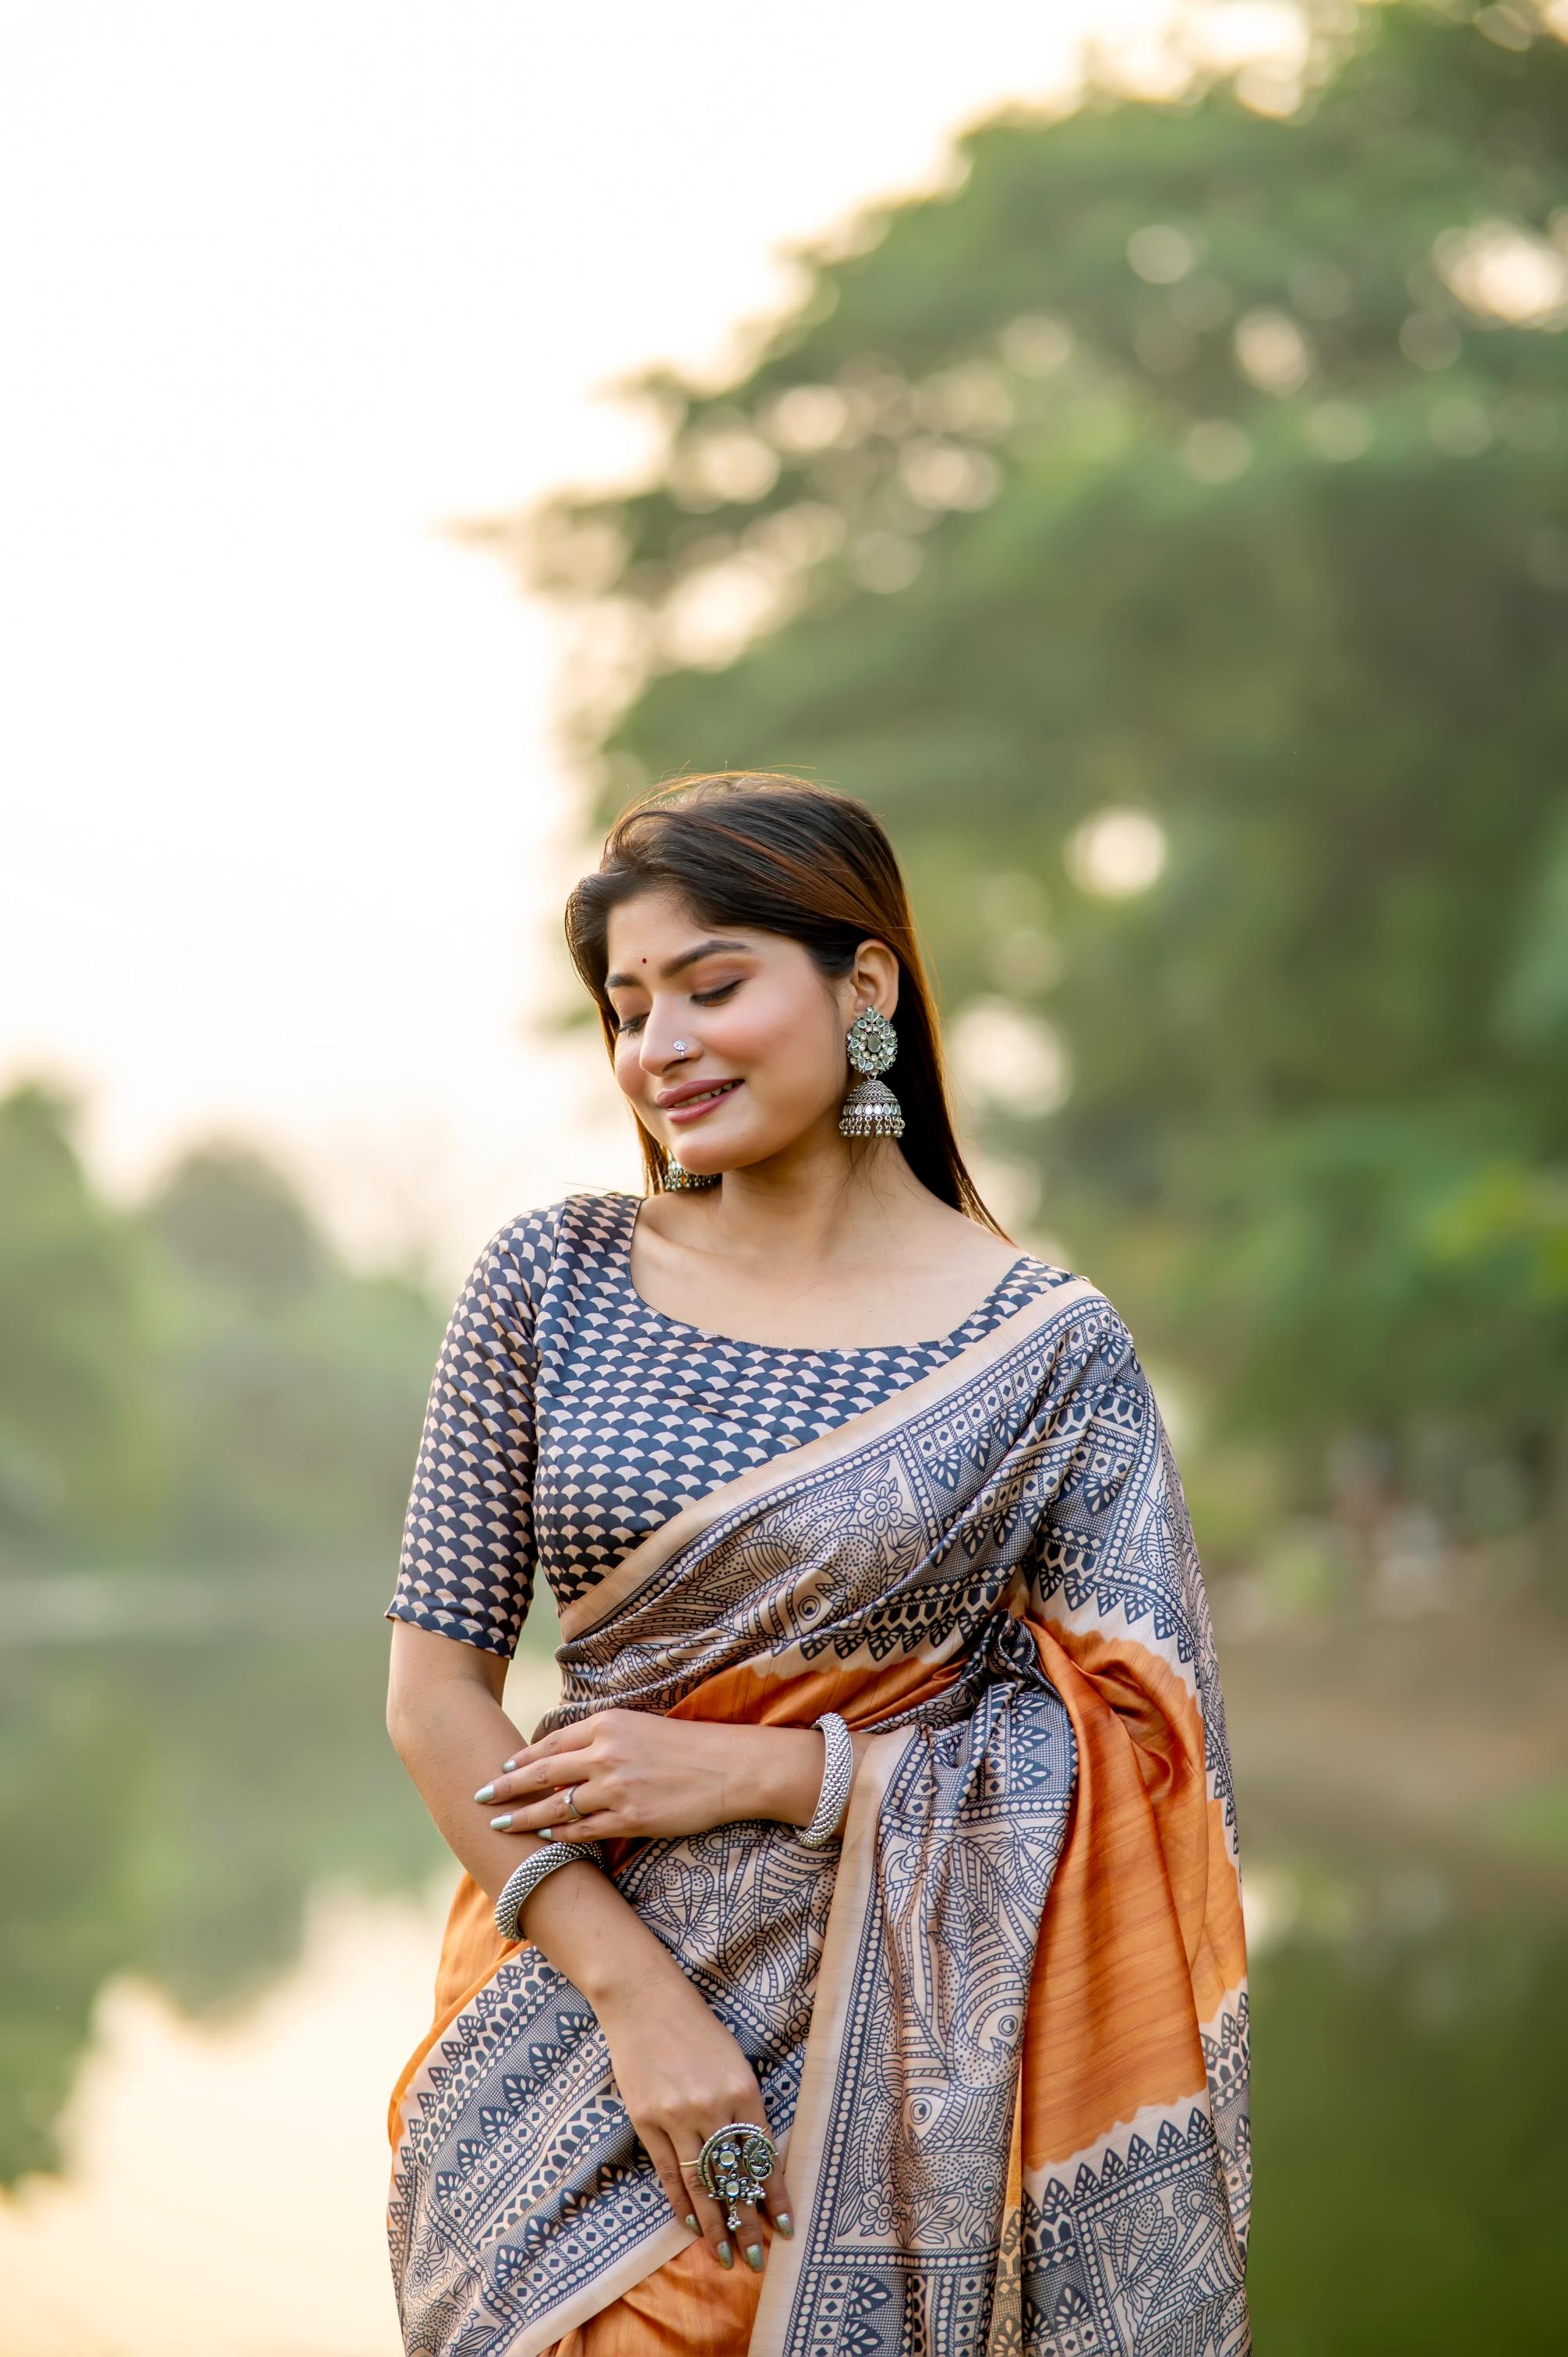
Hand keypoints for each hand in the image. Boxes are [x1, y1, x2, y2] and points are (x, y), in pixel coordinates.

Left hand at [475, 1708, 825, 1841]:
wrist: (731, 1767)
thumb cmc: (689, 1745)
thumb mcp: (641, 1726)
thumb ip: (604, 1736)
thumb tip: (570, 1751)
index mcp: (608, 1724)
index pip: (552, 1743)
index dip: (523, 1759)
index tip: (500, 1768)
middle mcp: (606, 1753)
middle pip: (542, 1773)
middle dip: (506, 1787)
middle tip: (479, 1797)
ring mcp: (616, 1787)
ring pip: (556, 1804)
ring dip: (523, 1816)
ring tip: (499, 1824)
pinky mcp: (631, 1817)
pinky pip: (584, 1829)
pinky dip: (560, 1833)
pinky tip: (544, 1837)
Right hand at [595, 1967, 793, 2273]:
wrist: (644, 2001)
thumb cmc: (696, 2028)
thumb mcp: (734, 2061)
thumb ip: (744, 2108)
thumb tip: (754, 2161)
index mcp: (743, 2089)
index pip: (764, 2157)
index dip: (774, 2197)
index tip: (785, 2229)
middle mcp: (713, 2107)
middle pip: (733, 2178)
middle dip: (746, 2223)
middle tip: (755, 2260)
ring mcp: (677, 2116)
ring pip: (700, 2183)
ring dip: (712, 2224)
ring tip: (722, 2255)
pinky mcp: (647, 2120)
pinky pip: (667, 2172)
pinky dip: (679, 2202)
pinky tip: (689, 2224)